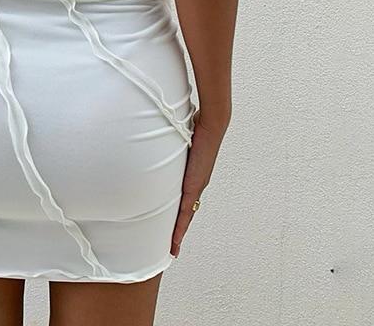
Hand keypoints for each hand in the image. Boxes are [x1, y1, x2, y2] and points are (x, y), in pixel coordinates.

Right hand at [170, 109, 228, 257]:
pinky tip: (175, 238)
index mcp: (193, 176)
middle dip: (179, 230)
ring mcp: (196, 187)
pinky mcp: (194, 186)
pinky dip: (180, 226)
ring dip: (179, 232)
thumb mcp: (179, 140)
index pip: (185, 200)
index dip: (179, 216)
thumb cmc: (194, 128)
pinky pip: (185, 211)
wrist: (211, 126)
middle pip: (186, 214)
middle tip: (172, 247)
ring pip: (186, 216)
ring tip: (173, 248)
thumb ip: (171, 143)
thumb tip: (162, 133)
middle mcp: (197, 185)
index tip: (173, 229)